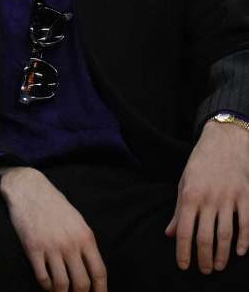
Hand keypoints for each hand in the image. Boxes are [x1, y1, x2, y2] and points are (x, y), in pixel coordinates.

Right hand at [0, 166, 107, 291]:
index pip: (99, 272)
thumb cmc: (54, 205)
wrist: (29, 189)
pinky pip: (42, 276)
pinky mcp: (32, 248)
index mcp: (85, 237)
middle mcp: (70, 244)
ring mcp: (51, 247)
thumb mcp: (77, 221)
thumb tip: (91, 268)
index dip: (101, 290)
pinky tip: (47, 285)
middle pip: (81, 282)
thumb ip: (85, 243)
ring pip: (61, 283)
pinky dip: (46, 286)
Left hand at [166, 120, 248, 272]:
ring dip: (223, 254)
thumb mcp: (183, 184)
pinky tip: (241, 252)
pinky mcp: (246, 196)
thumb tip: (171, 234)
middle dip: (204, 257)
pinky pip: (246, 223)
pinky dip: (245, 240)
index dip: (183, 251)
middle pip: (205, 237)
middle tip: (204, 270)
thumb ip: (179, 211)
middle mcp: (209, 200)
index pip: (185, 231)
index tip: (184, 265)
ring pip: (226, 234)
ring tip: (219, 265)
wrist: (224, 142)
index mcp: (190, 197)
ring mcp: (229, 198)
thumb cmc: (200, 164)